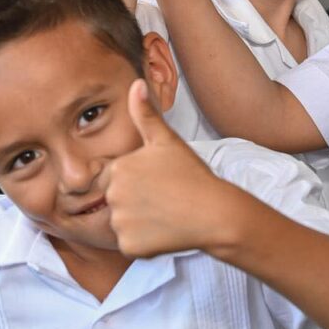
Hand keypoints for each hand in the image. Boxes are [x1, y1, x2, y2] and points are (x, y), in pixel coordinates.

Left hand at [103, 79, 232, 257]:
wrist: (215, 212)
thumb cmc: (193, 174)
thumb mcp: (168, 140)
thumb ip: (145, 114)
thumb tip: (135, 83)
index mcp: (118, 168)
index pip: (117, 177)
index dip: (140, 180)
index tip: (161, 183)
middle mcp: (113, 195)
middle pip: (117, 200)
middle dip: (137, 201)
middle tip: (166, 198)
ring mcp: (120, 222)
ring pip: (123, 223)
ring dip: (140, 222)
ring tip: (167, 214)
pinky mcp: (130, 246)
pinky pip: (131, 244)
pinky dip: (145, 242)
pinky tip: (166, 231)